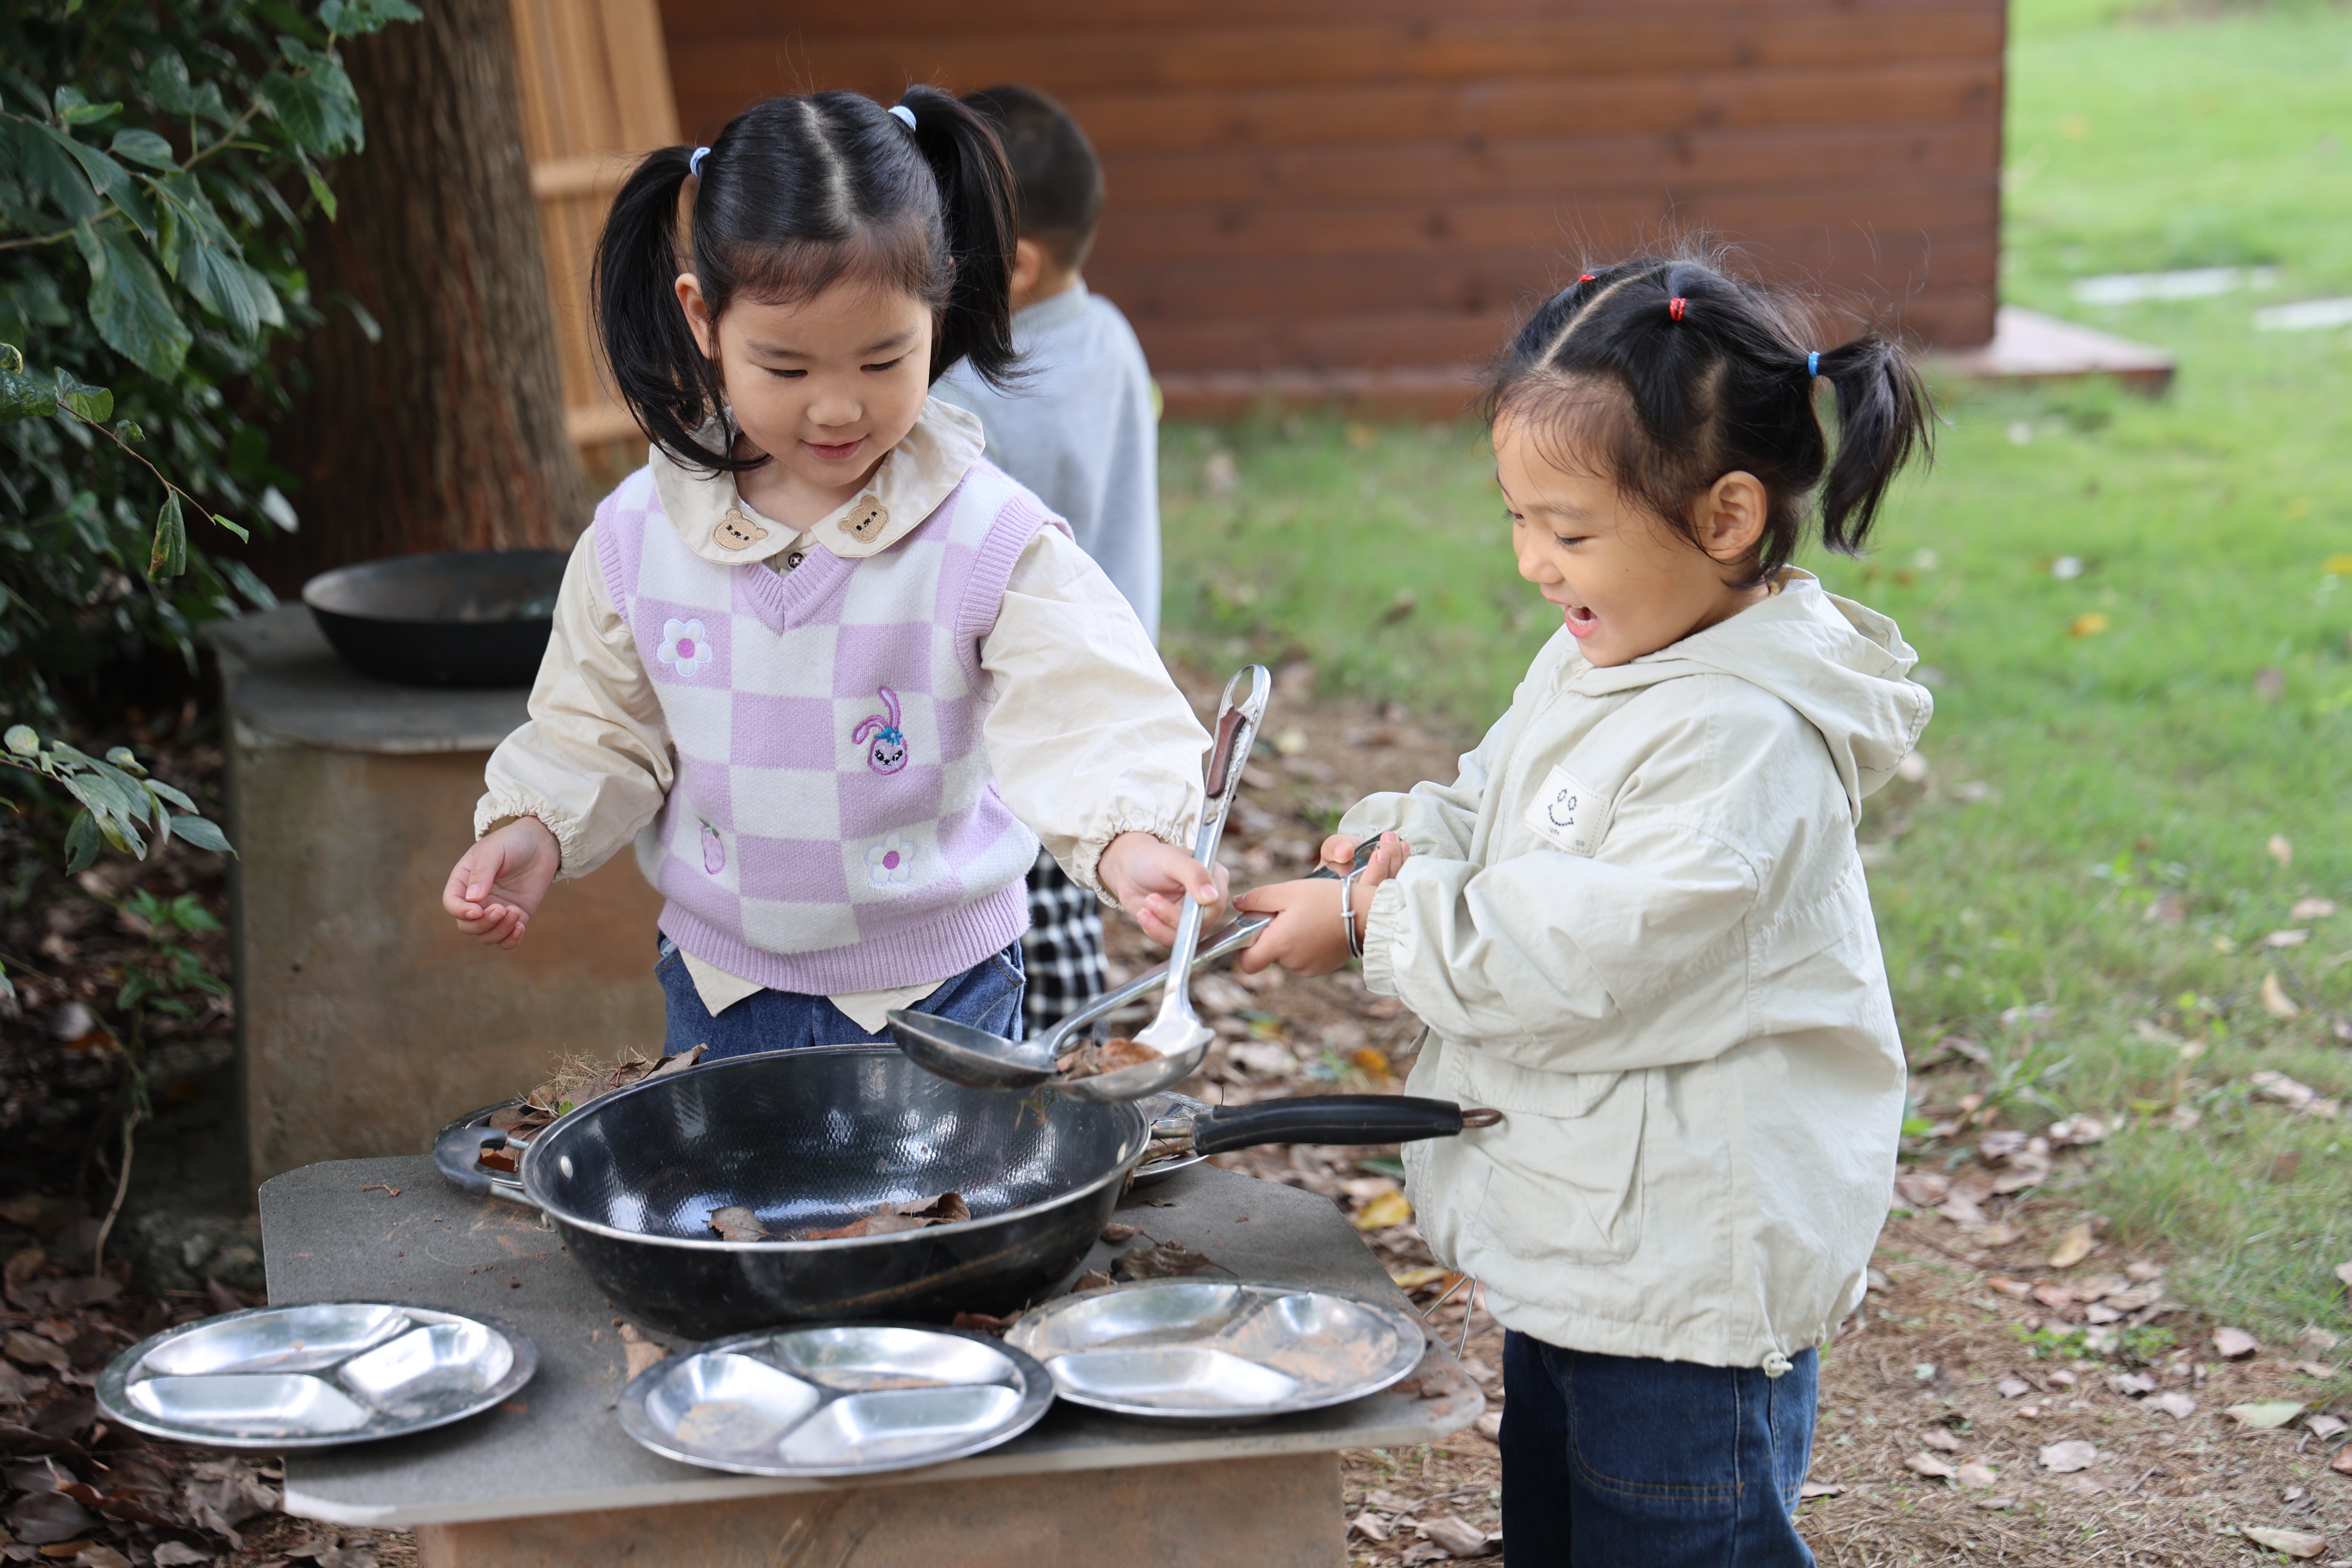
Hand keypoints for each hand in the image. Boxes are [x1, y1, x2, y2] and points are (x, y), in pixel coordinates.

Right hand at [443, 817, 561, 948]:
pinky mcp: (514, 917)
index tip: (476, 910)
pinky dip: (511, 940)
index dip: (460, 911)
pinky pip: (506, 939)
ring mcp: (495, 910)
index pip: (452, 904)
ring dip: (499, 931)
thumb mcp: (494, 851)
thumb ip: (482, 873)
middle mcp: (476, 900)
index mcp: (463, 882)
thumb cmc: (511, 842)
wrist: (540, 843)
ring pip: (486, 936)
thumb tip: (473, 899)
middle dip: (482, 923)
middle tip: (501, 909)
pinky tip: (521, 927)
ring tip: (515, 912)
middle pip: (467, 926)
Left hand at [1097, 830, 1230, 946]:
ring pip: (1186, 936)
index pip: (1216, 903)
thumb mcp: (1171, 860)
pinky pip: (1172, 940)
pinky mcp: (1178, 927)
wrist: (1128, 870)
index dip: (1196, 910)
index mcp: (1215, 878)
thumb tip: (1211, 896)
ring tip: (1144, 907)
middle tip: (1150, 900)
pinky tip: (1144, 914)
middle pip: (1200, 923)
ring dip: (1160, 926)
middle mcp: (1208, 900)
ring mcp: (1193, 915)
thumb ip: (1194, 874)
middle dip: (1171, 917)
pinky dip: (1155, 931)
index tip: (1174, 903)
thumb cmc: (1151, 858)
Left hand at [1232, 832, 1410, 976]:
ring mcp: (1310, 967)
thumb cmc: (1327, 899)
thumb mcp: (1289, 891)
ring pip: (1288, 955)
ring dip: (1291, 939)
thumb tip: (1237, 904)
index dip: (1243, 950)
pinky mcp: (1324, 967)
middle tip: (1287, 913)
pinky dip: (1307, 945)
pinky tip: (1319, 927)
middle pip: (1269, 954)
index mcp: (1279, 944)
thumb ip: (1258, 898)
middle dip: (1273, 936)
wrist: (1367, 914)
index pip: (1247, 963)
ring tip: (1307, 917)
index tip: (1251, 932)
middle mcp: (1292, 962)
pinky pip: (1305, 957)